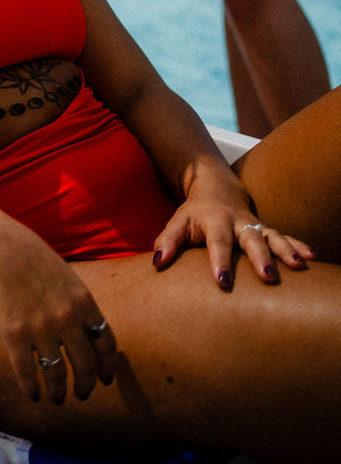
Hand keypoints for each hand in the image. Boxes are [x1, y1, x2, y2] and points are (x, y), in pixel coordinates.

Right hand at [0, 222, 116, 404]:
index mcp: (82, 300)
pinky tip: (32, 394)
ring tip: (56, 397)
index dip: (107, 365)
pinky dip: (31, 389)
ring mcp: (40, 328)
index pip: (106, 343)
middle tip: (81, 393)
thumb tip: (85, 328)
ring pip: (56, 374)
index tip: (104, 378)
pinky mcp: (13, 335)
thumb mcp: (65, 274)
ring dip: (58, 392)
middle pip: (84, 364)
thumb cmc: (27, 255)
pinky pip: (26, 373)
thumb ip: (77, 302)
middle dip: (85, 385)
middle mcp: (66, 318)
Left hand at [152, 170, 314, 288]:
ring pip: (272, 236)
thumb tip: (156, 262)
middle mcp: (238, 222)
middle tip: (268, 276)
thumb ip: (167, 241)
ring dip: (286, 250)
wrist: (215, 188)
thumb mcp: (178, 222)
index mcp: (215, 221)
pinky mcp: (265, 230)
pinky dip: (298, 246)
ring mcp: (254, 225)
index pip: (217, 242)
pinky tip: (312, 258)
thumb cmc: (194, 214)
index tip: (223, 281)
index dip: (219, 260)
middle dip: (260, 257)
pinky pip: (284, 237)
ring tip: (300, 266)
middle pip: (251, 238)